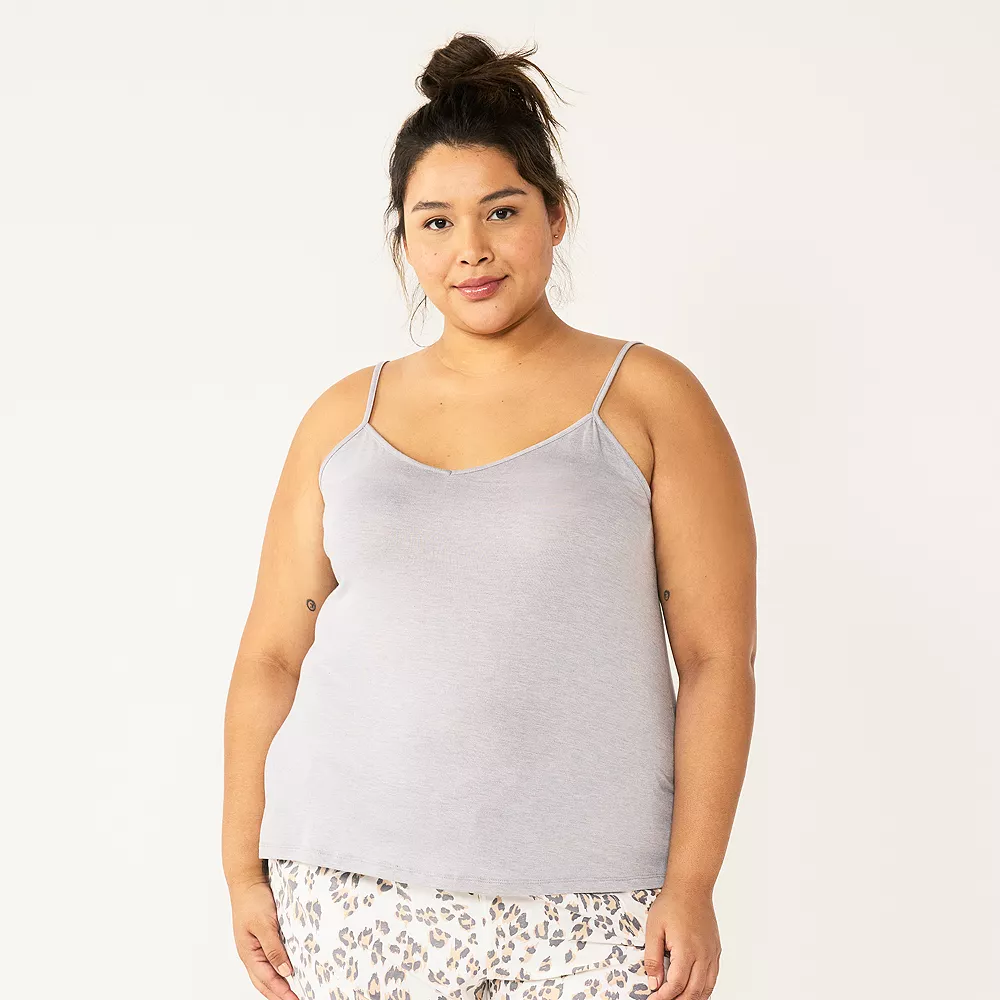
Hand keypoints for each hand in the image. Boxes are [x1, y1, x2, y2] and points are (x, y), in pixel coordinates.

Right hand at [230, 875, 299, 999]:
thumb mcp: (265, 924)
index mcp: (248, 953)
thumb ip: (274, 949)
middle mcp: (250, 953)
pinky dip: (277, 969)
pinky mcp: (261, 938)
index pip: (266, 979)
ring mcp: (254, 947)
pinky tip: (288, 970)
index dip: (280, 991)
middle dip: (278, 994)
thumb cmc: (253, 900)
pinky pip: (269, 959)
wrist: (247, 881)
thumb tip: (285, 973)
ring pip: (266, 972)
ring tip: (292, 992)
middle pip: (264, 981)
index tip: (295, 999)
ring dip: (277, 984)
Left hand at [643, 884, 720, 998]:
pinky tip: (695, 992)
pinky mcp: (715, 951)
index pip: (676, 985)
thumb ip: (653, 957)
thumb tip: (653, 982)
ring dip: (692, 999)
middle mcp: (702, 955)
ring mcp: (711, 954)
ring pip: (705, 988)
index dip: (664, 997)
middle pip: (692, 992)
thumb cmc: (671, 904)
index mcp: (686, 950)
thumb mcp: (654, 928)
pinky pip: (713, 978)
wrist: (691, 888)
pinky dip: (704, 990)